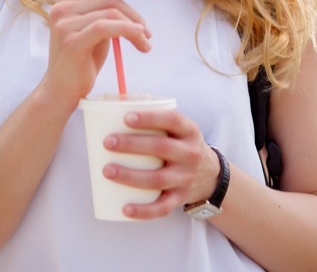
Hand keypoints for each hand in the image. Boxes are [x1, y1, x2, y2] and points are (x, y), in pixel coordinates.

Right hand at [43, 0, 151, 102]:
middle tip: (147, 30)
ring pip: (112, 12)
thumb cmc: (83, 55)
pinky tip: (140, 42)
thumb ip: (104, 2)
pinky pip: (107, 27)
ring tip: (145, 42)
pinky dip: (129, 31)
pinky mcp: (72, 42)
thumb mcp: (96, 23)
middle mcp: (62, 7)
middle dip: (134, 13)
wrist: (63, 88)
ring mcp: (64, 24)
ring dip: (136, 27)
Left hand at [101, 109, 220, 219]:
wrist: (209, 175)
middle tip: (107, 142)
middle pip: (161, 148)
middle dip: (132, 145)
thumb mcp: (179, 130)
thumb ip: (156, 119)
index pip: (172, 120)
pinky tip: (125, 208)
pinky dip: (144, 211)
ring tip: (106, 171)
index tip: (126, 118)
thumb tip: (115, 105)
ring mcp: (185, 178)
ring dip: (130, 176)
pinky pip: (162, 208)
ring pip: (158, 179)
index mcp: (189, 131)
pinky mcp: (180, 198)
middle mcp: (190, 154)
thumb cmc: (181, 146)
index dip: (150, 118)